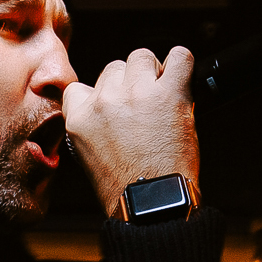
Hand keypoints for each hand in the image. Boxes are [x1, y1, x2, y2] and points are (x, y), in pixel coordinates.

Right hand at [62, 46, 200, 218]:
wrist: (153, 204)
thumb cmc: (125, 188)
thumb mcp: (89, 154)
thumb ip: (93, 124)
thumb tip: (110, 106)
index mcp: (79, 117)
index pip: (81, 86)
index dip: (101, 95)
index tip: (114, 107)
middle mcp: (104, 100)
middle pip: (115, 68)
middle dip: (129, 84)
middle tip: (144, 108)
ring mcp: (136, 93)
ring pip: (142, 57)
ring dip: (154, 73)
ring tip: (162, 98)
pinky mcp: (169, 93)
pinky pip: (180, 56)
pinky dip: (182, 64)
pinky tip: (181, 80)